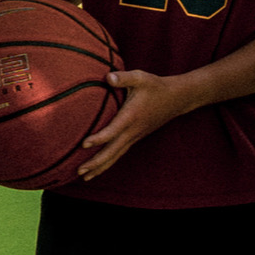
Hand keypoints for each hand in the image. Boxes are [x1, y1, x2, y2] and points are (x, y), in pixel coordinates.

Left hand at [69, 68, 193, 185]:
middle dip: (96, 162)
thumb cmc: (155, 86)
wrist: (176, 99)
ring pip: (116, 156)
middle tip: (79, 171)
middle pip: (113, 151)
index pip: (113, 130)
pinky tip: (98, 168)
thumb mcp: (141, 77)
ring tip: (84, 177)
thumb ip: (123, 78)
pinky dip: (108, 162)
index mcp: (131, 116)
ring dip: (100, 167)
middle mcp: (132, 130)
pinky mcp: (135, 138)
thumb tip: (108, 77)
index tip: (84, 144)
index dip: (99, 138)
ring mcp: (134, 136)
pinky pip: (119, 153)